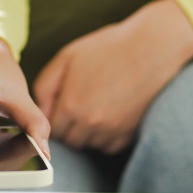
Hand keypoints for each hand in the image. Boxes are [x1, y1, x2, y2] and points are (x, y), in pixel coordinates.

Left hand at [33, 0, 192, 153]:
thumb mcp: (67, 57)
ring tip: (99, 103)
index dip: (57, 116)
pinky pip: (111, 145)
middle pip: (71, 141)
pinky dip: (108, 134)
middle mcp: (90, 124)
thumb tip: (40, 111)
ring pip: (91, 144)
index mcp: (70, 106)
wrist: (152, 47)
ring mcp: (112, 131)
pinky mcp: (131, 133)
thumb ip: (45, 87)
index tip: (65, 102)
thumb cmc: (108, 48)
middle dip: (72, 126)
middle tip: (82, 102)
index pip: (52, 130)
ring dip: (90, 131)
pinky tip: (113, 111)